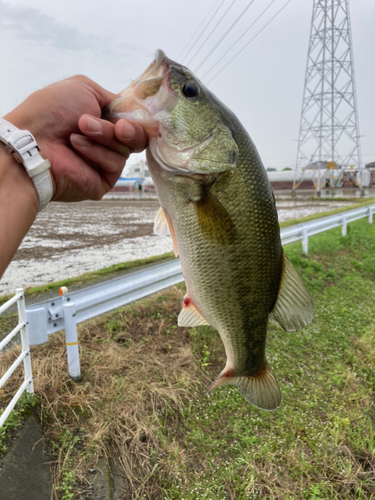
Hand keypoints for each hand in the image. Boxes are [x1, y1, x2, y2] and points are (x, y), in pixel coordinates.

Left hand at [4, 75, 146, 201]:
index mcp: (101, 120)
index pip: (132, 120)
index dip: (136, 117)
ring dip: (105, 136)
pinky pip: (116, 164)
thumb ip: (114, 97)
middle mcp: (104, 142)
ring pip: (126, 149)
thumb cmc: (51, 111)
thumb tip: (133, 110)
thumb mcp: (84, 88)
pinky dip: (97, 153)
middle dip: (128, 128)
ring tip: (79, 131)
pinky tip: (77, 147)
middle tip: (117, 126)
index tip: (132, 113)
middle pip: (137, 136)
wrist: (33, 140)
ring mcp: (104, 162)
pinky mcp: (103, 181)